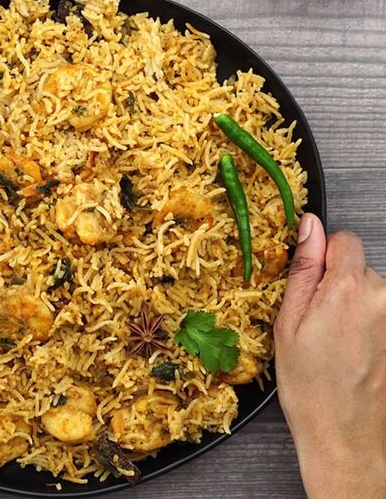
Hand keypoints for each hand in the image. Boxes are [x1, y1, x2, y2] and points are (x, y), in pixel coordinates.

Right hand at [275, 215, 385, 498]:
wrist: (347, 439)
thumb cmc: (311, 387)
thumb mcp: (289, 323)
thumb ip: (304, 269)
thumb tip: (309, 227)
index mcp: (350, 290)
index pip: (344, 239)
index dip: (323, 255)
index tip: (310, 279)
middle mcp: (383, 300)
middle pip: (358, 267)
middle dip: (337, 284)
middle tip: (316, 321)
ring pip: (370, 292)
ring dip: (353, 307)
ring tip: (334, 343)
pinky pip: (380, 315)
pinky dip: (366, 326)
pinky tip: (352, 353)